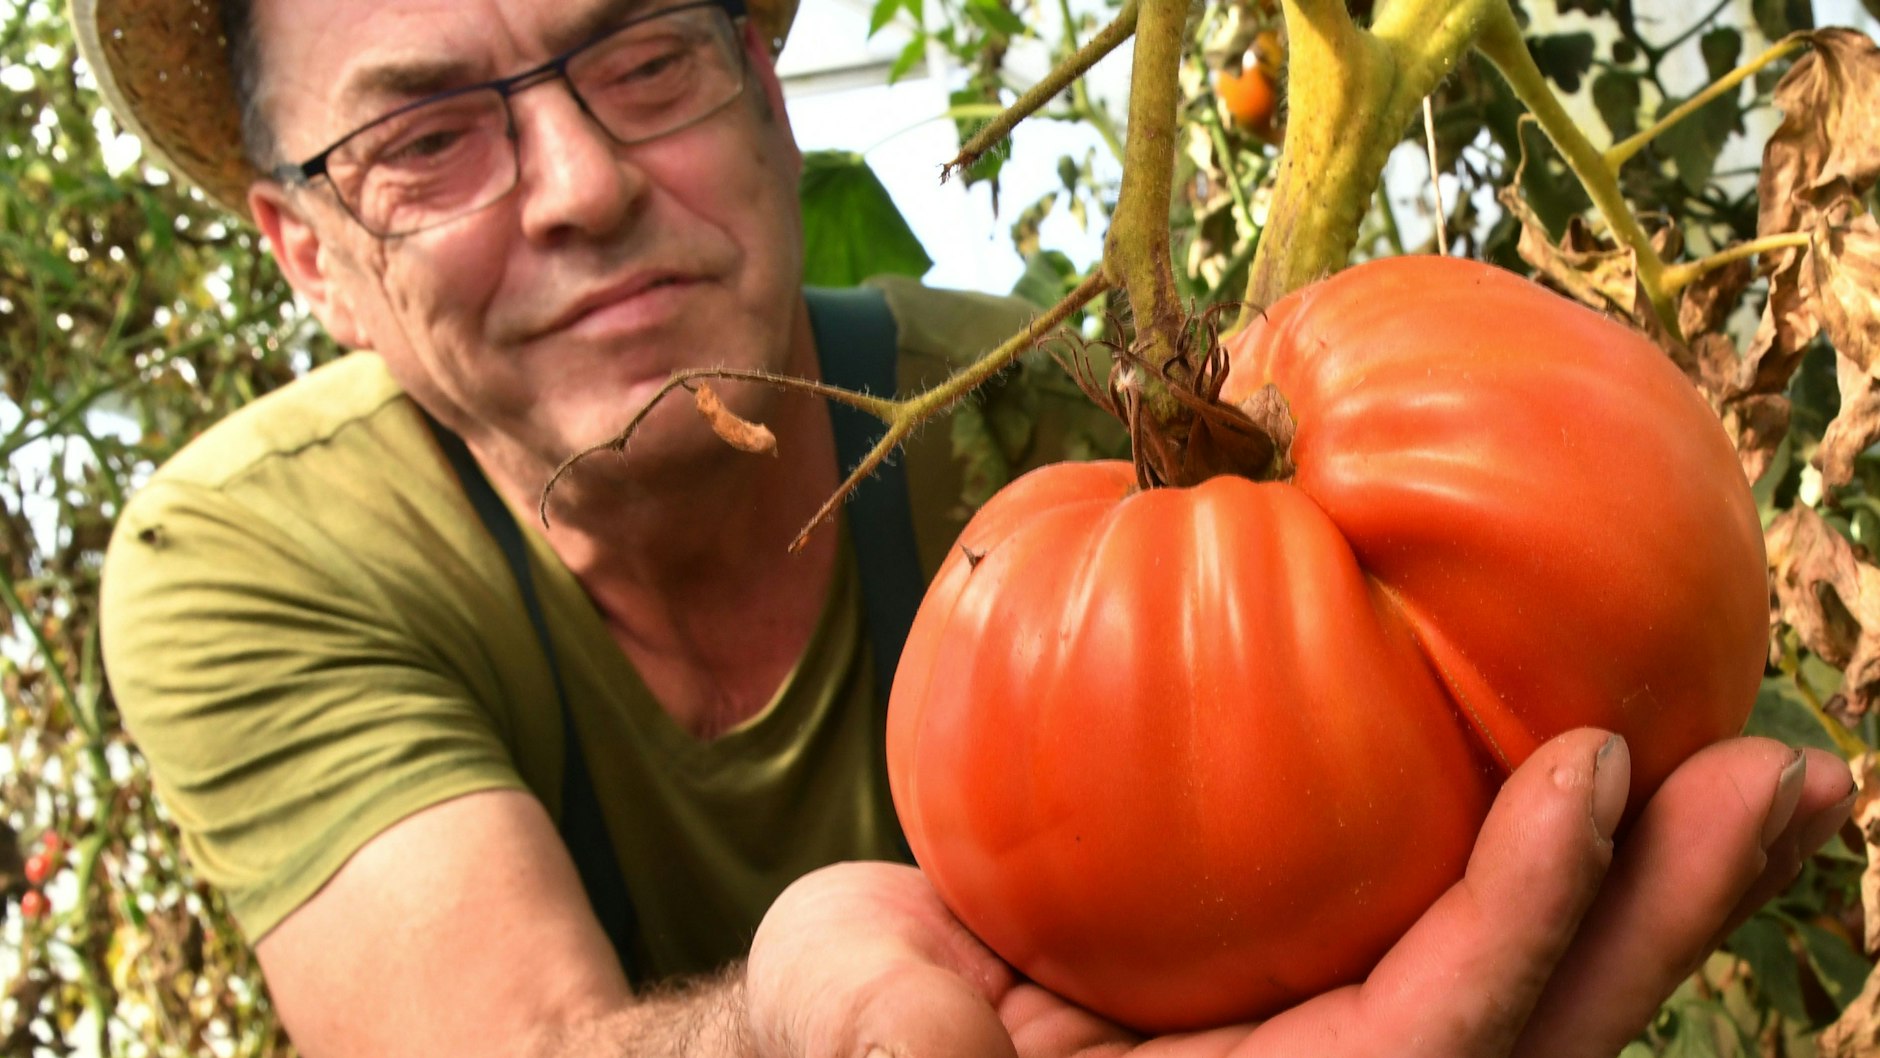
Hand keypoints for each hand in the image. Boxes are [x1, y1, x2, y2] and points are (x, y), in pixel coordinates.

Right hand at [743, 729, 1854, 1057]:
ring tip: (1773, 760)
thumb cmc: (836, 1032)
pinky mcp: (1308, 955)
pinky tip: (1604, 732)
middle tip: (1792, 776)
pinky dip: (1544, 830)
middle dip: (1663, 913)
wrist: (850, 1015)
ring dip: (1656, 870)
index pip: (1417, 1055)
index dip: (1512, 927)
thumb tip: (947, 1056)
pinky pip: (1451, 896)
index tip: (1591, 772)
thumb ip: (893, 1044)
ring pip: (1526, 963)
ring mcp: (1323, 1026)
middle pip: (1534, 1025)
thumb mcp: (844, 1026)